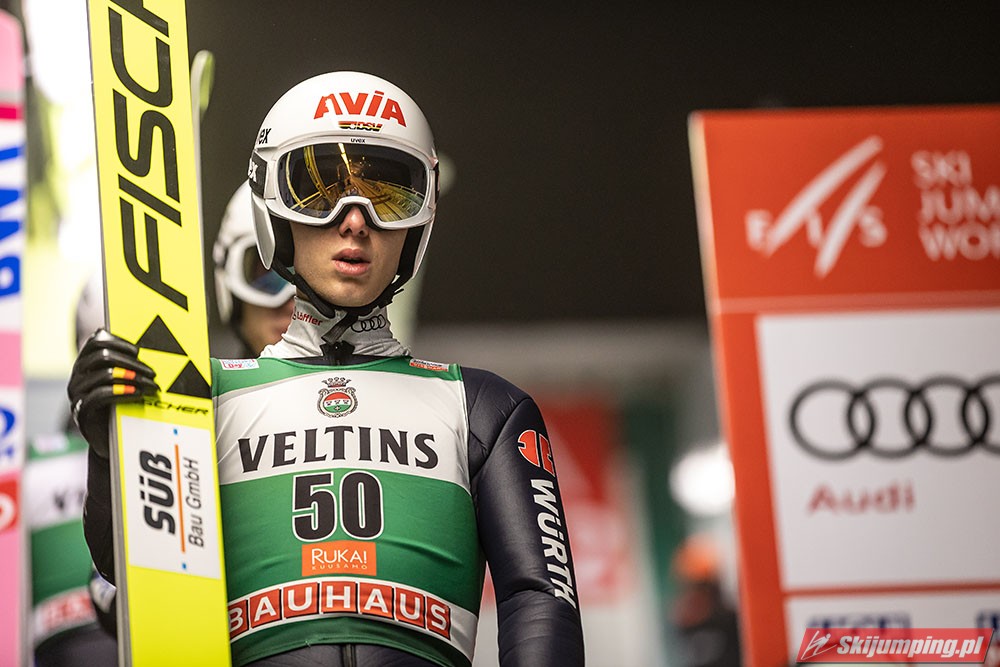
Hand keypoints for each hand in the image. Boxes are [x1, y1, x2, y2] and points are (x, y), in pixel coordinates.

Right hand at [68, 329, 157, 456]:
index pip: (96, 342)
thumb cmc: (120, 406)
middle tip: (152, 373)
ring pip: (104, 375)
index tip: (139, 351)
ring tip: (152, 386)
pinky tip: (138, 394)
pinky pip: (100, 395)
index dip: (119, 343)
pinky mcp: (82, 412)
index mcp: (85, 364)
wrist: (111, 440)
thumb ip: (126, 365)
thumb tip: (144, 347)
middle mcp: (77, 377)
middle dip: (131, 362)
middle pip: (101, 356)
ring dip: (133, 378)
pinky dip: (123, 392)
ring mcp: (77, 395)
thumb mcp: (122, 383)